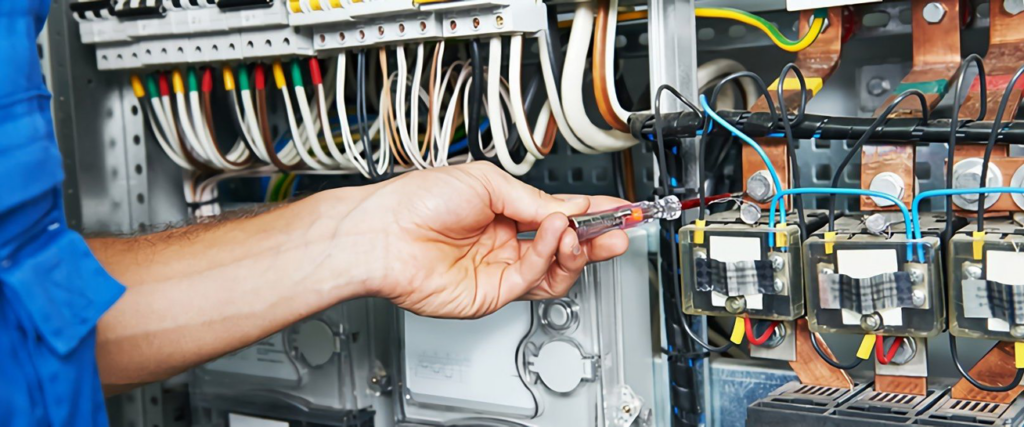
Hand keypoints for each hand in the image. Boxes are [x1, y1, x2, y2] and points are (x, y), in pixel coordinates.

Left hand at [332, 162, 629, 317]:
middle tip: (621, 229)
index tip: (622, 209)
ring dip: (576, 248)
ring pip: (556, 269)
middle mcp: (505, 242)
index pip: (560, 214)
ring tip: (579, 230)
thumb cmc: (417, 200)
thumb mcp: (487, 183)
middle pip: (565, 247)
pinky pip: (533, 278)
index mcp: (504, 211)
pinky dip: (548, 255)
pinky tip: (550, 234)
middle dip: (597, 238)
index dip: (593, 213)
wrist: (384, 232)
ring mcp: (499, 269)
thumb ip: (533, 201)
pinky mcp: (492, 294)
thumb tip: (568, 209)